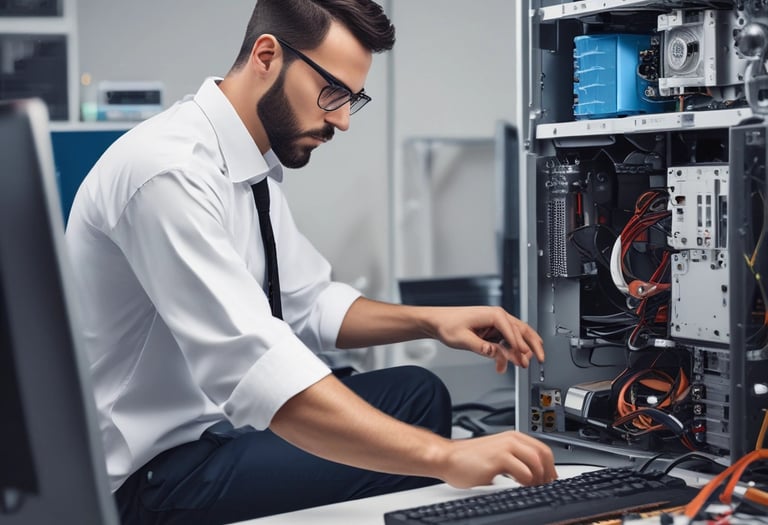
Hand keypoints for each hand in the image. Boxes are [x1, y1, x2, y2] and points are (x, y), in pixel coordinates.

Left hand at [429, 306, 543, 373]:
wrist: (438, 322)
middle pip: (522, 330)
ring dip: (523, 350)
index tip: (525, 356)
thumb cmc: (448, 324)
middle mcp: (497, 317)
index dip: (520, 345)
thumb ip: (481, 348)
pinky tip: (505, 364)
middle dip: (532, 345)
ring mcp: (496, 324)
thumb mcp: (463, 338)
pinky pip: (506, 342)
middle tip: (540, 358)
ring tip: (526, 363)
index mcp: (493, 314)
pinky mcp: (492, 331)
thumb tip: (496, 353)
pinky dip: (509, 353)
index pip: (512, 330)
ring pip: (517, 336)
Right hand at [438, 431, 556, 487]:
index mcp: (513, 437)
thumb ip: (514, 459)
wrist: (447, 457)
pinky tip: (519, 487)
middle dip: (548, 473)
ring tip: (532, 488)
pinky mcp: (498, 459)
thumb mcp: (496, 453)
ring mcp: (505, 448)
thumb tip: (533, 475)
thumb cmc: (468, 459)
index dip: (550, 467)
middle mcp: (511, 440)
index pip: (543, 449)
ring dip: (538, 479)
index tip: (550, 480)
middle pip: (543, 455)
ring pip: (536, 463)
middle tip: (544, 486)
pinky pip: (523, 473)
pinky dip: (526, 483)